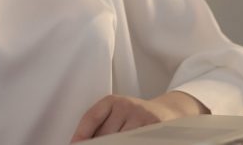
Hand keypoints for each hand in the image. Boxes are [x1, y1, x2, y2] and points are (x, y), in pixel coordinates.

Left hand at [70, 91, 208, 141]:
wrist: (167, 112)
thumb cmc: (135, 116)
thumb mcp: (117, 113)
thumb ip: (101, 125)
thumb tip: (82, 141)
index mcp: (112, 101)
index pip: (91, 117)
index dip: (81, 134)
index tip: (75, 144)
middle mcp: (127, 106)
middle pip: (106, 134)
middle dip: (100, 143)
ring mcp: (143, 117)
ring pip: (121, 140)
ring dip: (116, 144)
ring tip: (118, 142)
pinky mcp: (156, 128)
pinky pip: (137, 140)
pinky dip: (131, 143)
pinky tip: (129, 142)